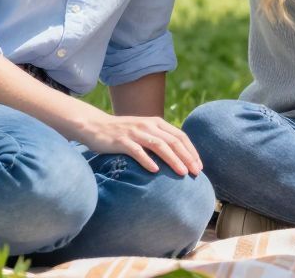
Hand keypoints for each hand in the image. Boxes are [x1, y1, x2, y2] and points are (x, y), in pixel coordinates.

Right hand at [73, 113, 203, 176]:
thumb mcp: (144, 132)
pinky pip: (137, 151)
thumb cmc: (123, 133)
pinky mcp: (121, 141)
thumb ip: (160, 140)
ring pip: (159, 145)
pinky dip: (147, 160)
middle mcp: (148, 125)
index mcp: (156, 122)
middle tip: (196, 173)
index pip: (180, 136)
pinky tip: (155, 171)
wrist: (96, 126)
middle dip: (187, 157)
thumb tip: (180, 158)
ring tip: (182, 172)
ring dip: (173, 159)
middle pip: (172, 141)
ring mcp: (135, 132)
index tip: (199, 166)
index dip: (191, 151)